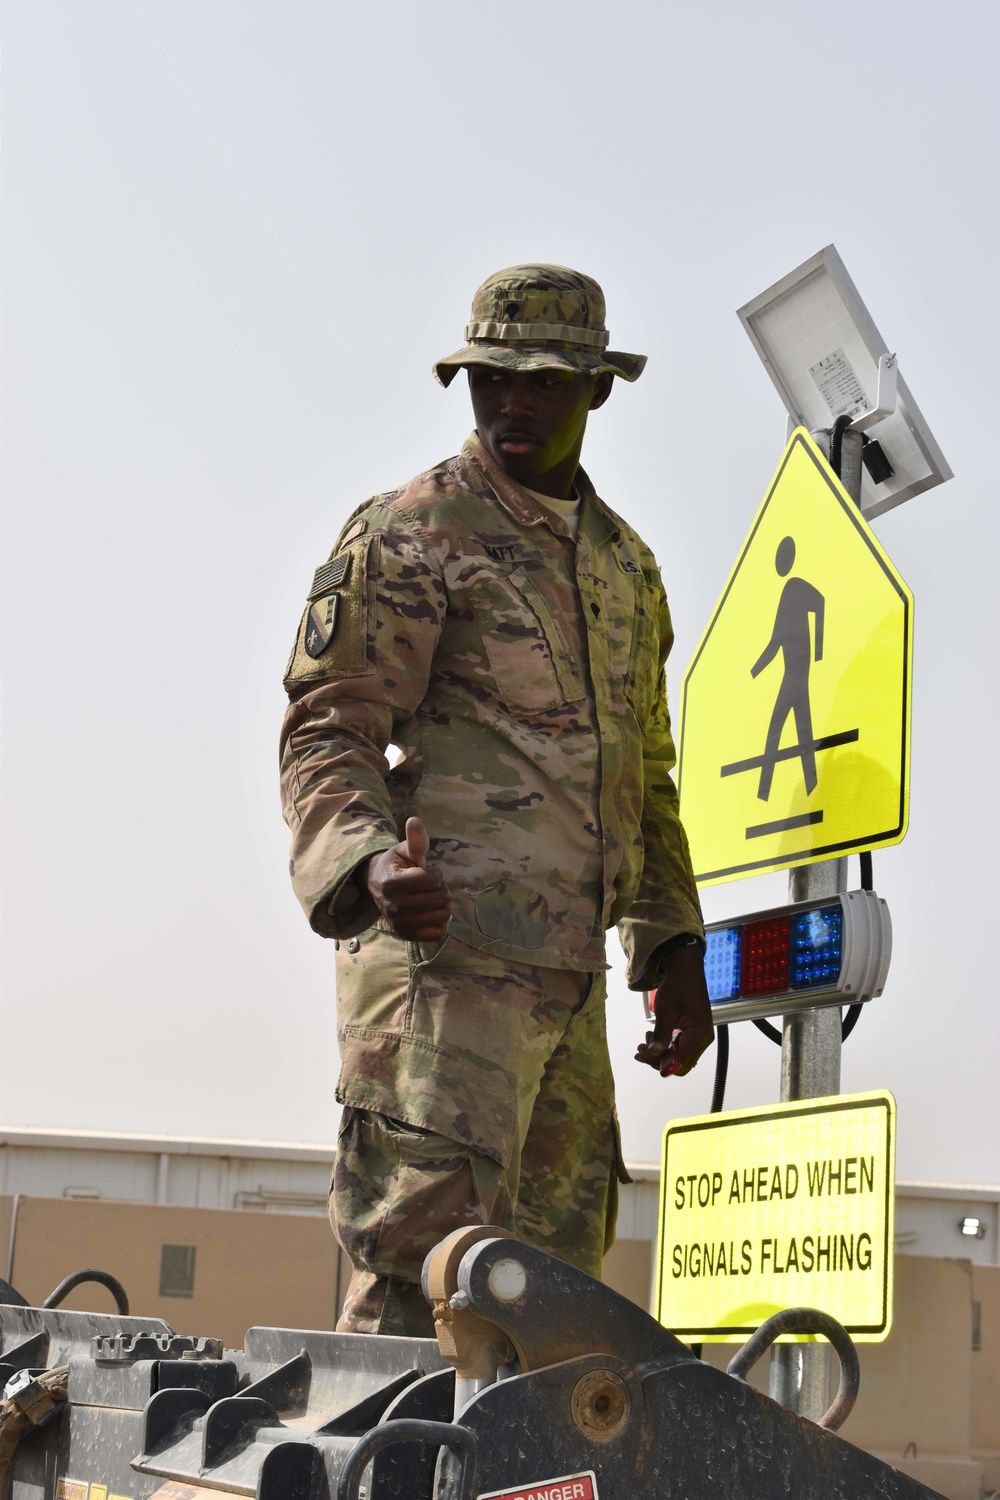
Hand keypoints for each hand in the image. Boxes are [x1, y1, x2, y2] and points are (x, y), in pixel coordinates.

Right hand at [363, 817, 451, 940]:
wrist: (375, 887)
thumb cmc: (394, 866)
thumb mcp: (403, 850)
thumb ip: (415, 840)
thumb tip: (415, 821)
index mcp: (392, 883)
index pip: (433, 880)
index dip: (434, 873)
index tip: (423, 871)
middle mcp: (395, 907)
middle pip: (442, 898)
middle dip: (440, 888)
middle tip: (428, 886)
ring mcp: (400, 924)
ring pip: (444, 916)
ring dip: (442, 905)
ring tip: (430, 898)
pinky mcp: (406, 936)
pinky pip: (438, 933)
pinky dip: (439, 923)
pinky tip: (429, 913)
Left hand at [635, 942, 713, 1077]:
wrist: (685, 969)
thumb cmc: (677, 987)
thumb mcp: (666, 1011)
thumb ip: (661, 1034)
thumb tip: (653, 1053)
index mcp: (700, 1034)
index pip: (679, 1060)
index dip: (659, 1062)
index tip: (640, 1055)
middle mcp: (703, 1038)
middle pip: (680, 1061)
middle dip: (659, 1057)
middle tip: (641, 1048)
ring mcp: (700, 1034)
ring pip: (679, 1054)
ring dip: (661, 1050)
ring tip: (646, 1036)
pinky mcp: (695, 1030)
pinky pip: (680, 1045)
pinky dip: (666, 1043)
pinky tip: (654, 1034)